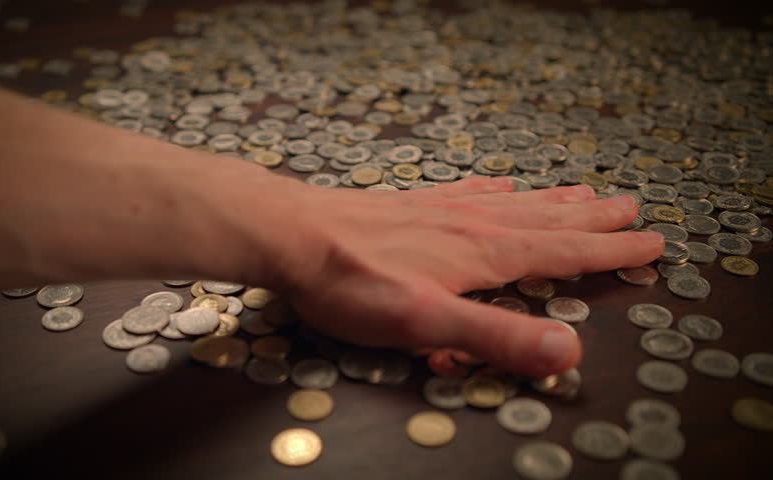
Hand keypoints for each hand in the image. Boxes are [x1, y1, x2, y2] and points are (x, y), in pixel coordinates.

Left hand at [278, 177, 664, 376]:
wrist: (291, 236)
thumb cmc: (351, 282)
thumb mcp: (425, 323)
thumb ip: (494, 337)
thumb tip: (566, 353)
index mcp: (484, 255)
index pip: (564, 252)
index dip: (610, 251)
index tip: (650, 241)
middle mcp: (471, 226)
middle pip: (548, 220)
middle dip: (593, 219)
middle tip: (632, 207)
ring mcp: (441, 211)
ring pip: (514, 203)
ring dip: (554, 200)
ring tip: (582, 191)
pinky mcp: (412, 206)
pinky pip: (467, 191)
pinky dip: (494, 188)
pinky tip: (499, 183)